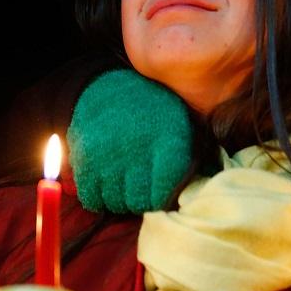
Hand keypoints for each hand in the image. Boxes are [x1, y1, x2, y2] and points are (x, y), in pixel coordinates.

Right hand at [66, 69, 192, 213]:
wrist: (112, 88)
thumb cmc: (154, 113)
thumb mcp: (182, 124)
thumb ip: (195, 156)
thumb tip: (205, 184)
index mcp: (168, 141)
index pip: (166, 190)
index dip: (165, 198)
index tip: (164, 195)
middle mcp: (137, 150)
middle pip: (140, 201)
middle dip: (143, 203)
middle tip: (143, 193)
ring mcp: (108, 155)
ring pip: (115, 203)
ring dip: (121, 202)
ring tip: (126, 188)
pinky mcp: (85, 158)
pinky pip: (91, 198)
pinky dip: (99, 199)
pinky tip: (107, 188)